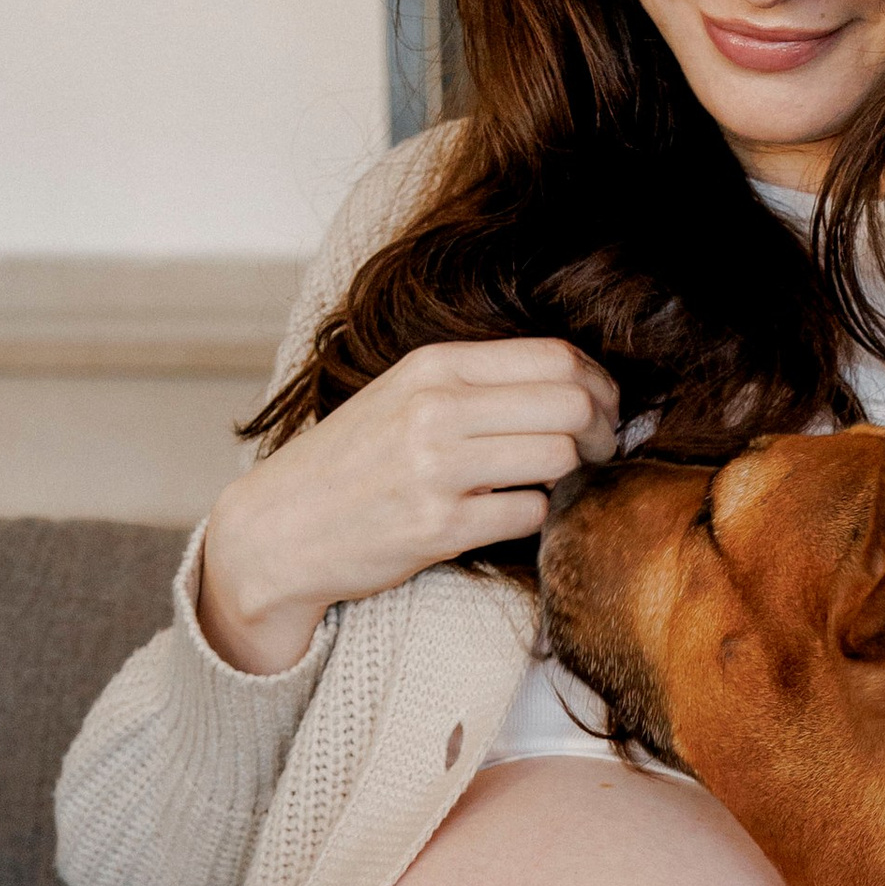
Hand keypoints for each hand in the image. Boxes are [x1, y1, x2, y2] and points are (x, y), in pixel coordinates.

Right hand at [198, 337, 621, 674]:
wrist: (279, 528)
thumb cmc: (353, 462)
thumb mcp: (405, 395)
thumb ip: (480, 384)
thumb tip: (581, 388)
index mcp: (434, 365)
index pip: (557, 357)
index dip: (602, 386)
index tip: (605, 412)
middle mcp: (436, 408)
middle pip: (572, 404)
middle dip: (602, 432)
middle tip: (597, 453)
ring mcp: (438, 468)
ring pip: (559, 457)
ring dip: (573, 475)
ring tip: (552, 483)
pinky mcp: (440, 527)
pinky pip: (530, 513)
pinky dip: (534, 516)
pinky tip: (508, 514)